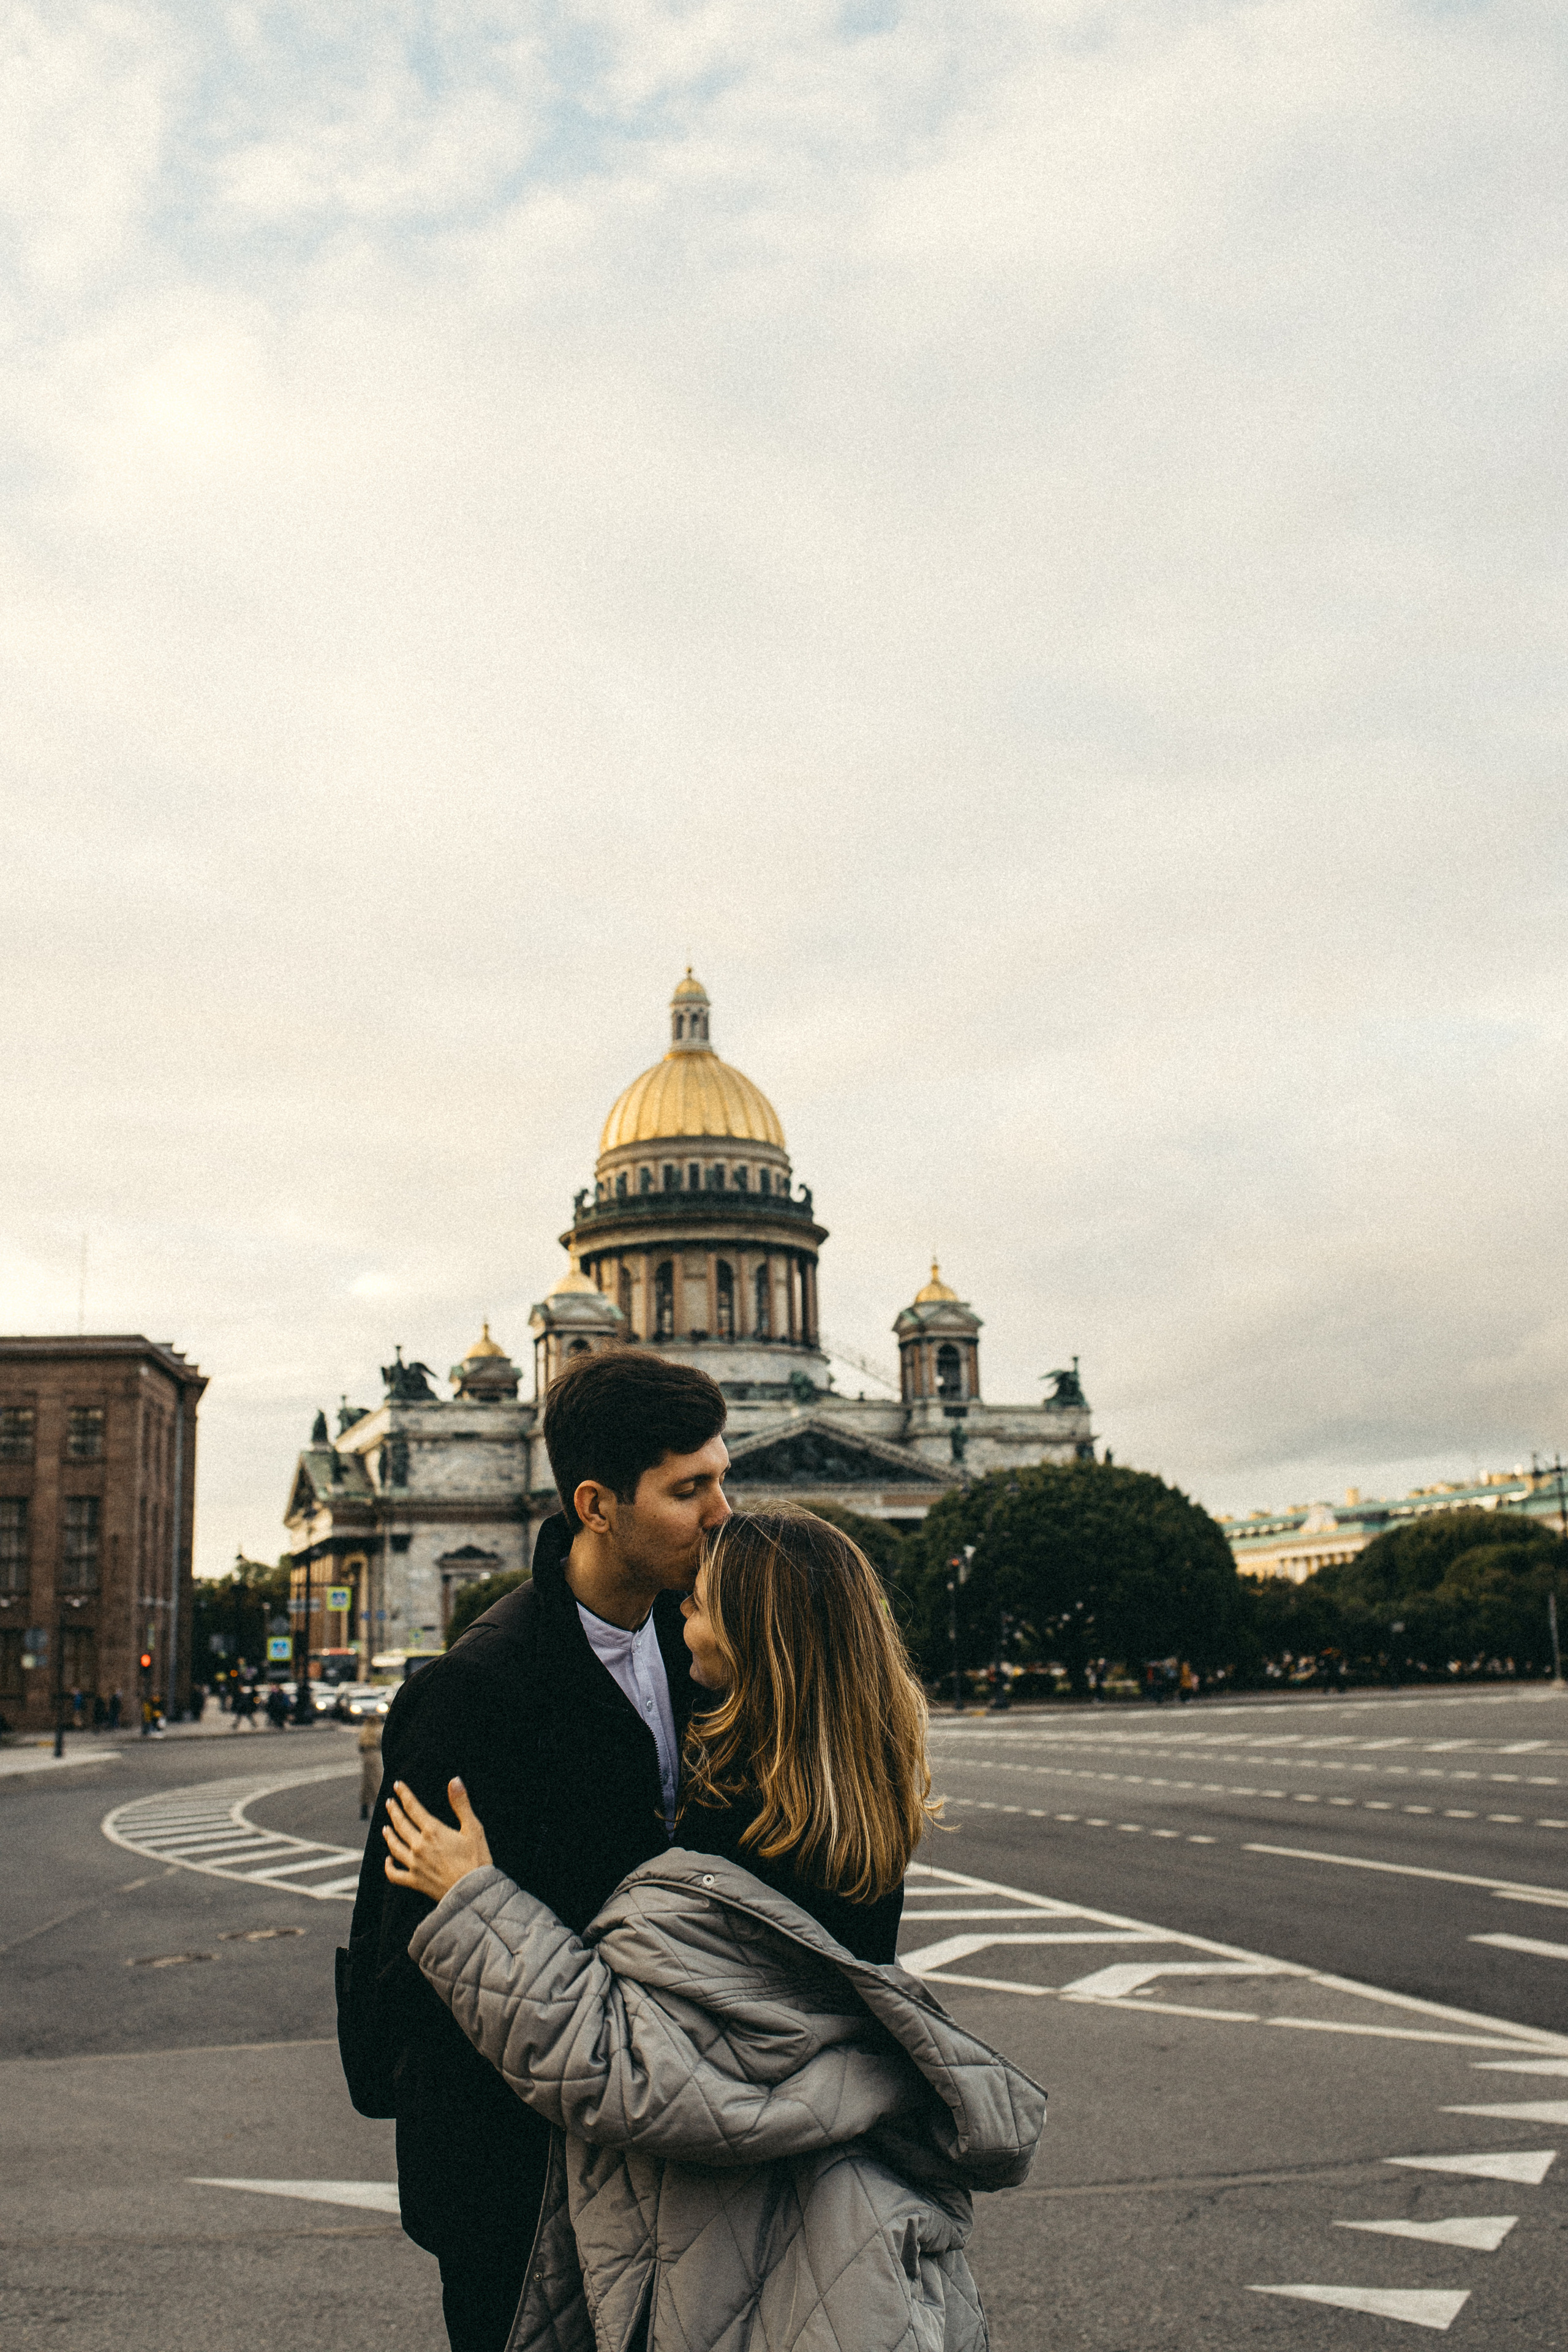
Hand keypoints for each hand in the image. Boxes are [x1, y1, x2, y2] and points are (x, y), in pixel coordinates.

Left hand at [383, 1777, 492, 1901]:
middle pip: (400, 1825)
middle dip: (393, 1811)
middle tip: (389, 1802)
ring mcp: (415, 1865)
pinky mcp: (415, 1881)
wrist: (473, 1891)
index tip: (397, 1785)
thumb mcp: (473, 1828)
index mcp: (433, 1831)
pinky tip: (388, 1860)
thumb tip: (454, 1780)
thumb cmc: (476, 1859)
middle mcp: (419, 1846)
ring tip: (385, 1828)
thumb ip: (461, 1803)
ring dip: (389, 1835)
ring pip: (394, 1846)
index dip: (404, 1795)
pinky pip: (395, 1874)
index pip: (413, 1808)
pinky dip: (388, 1866)